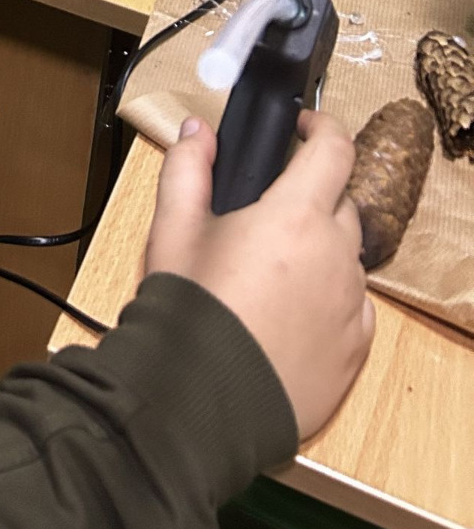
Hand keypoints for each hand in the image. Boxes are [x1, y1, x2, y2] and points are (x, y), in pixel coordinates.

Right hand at [144, 110, 373, 440]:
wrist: (201, 401)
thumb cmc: (188, 308)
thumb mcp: (173, 228)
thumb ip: (188, 168)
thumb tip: (198, 131)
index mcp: (296, 215)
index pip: (335, 149)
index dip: (321, 127)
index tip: (303, 127)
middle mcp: (336, 255)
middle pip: (341, 204)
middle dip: (312, 196)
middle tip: (268, 212)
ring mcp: (351, 305)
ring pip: (346, 258)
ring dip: (319, 250)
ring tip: (270, 271)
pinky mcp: (355, 350)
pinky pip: (353, 307)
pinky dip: (329, 298)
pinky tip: (287, 313)